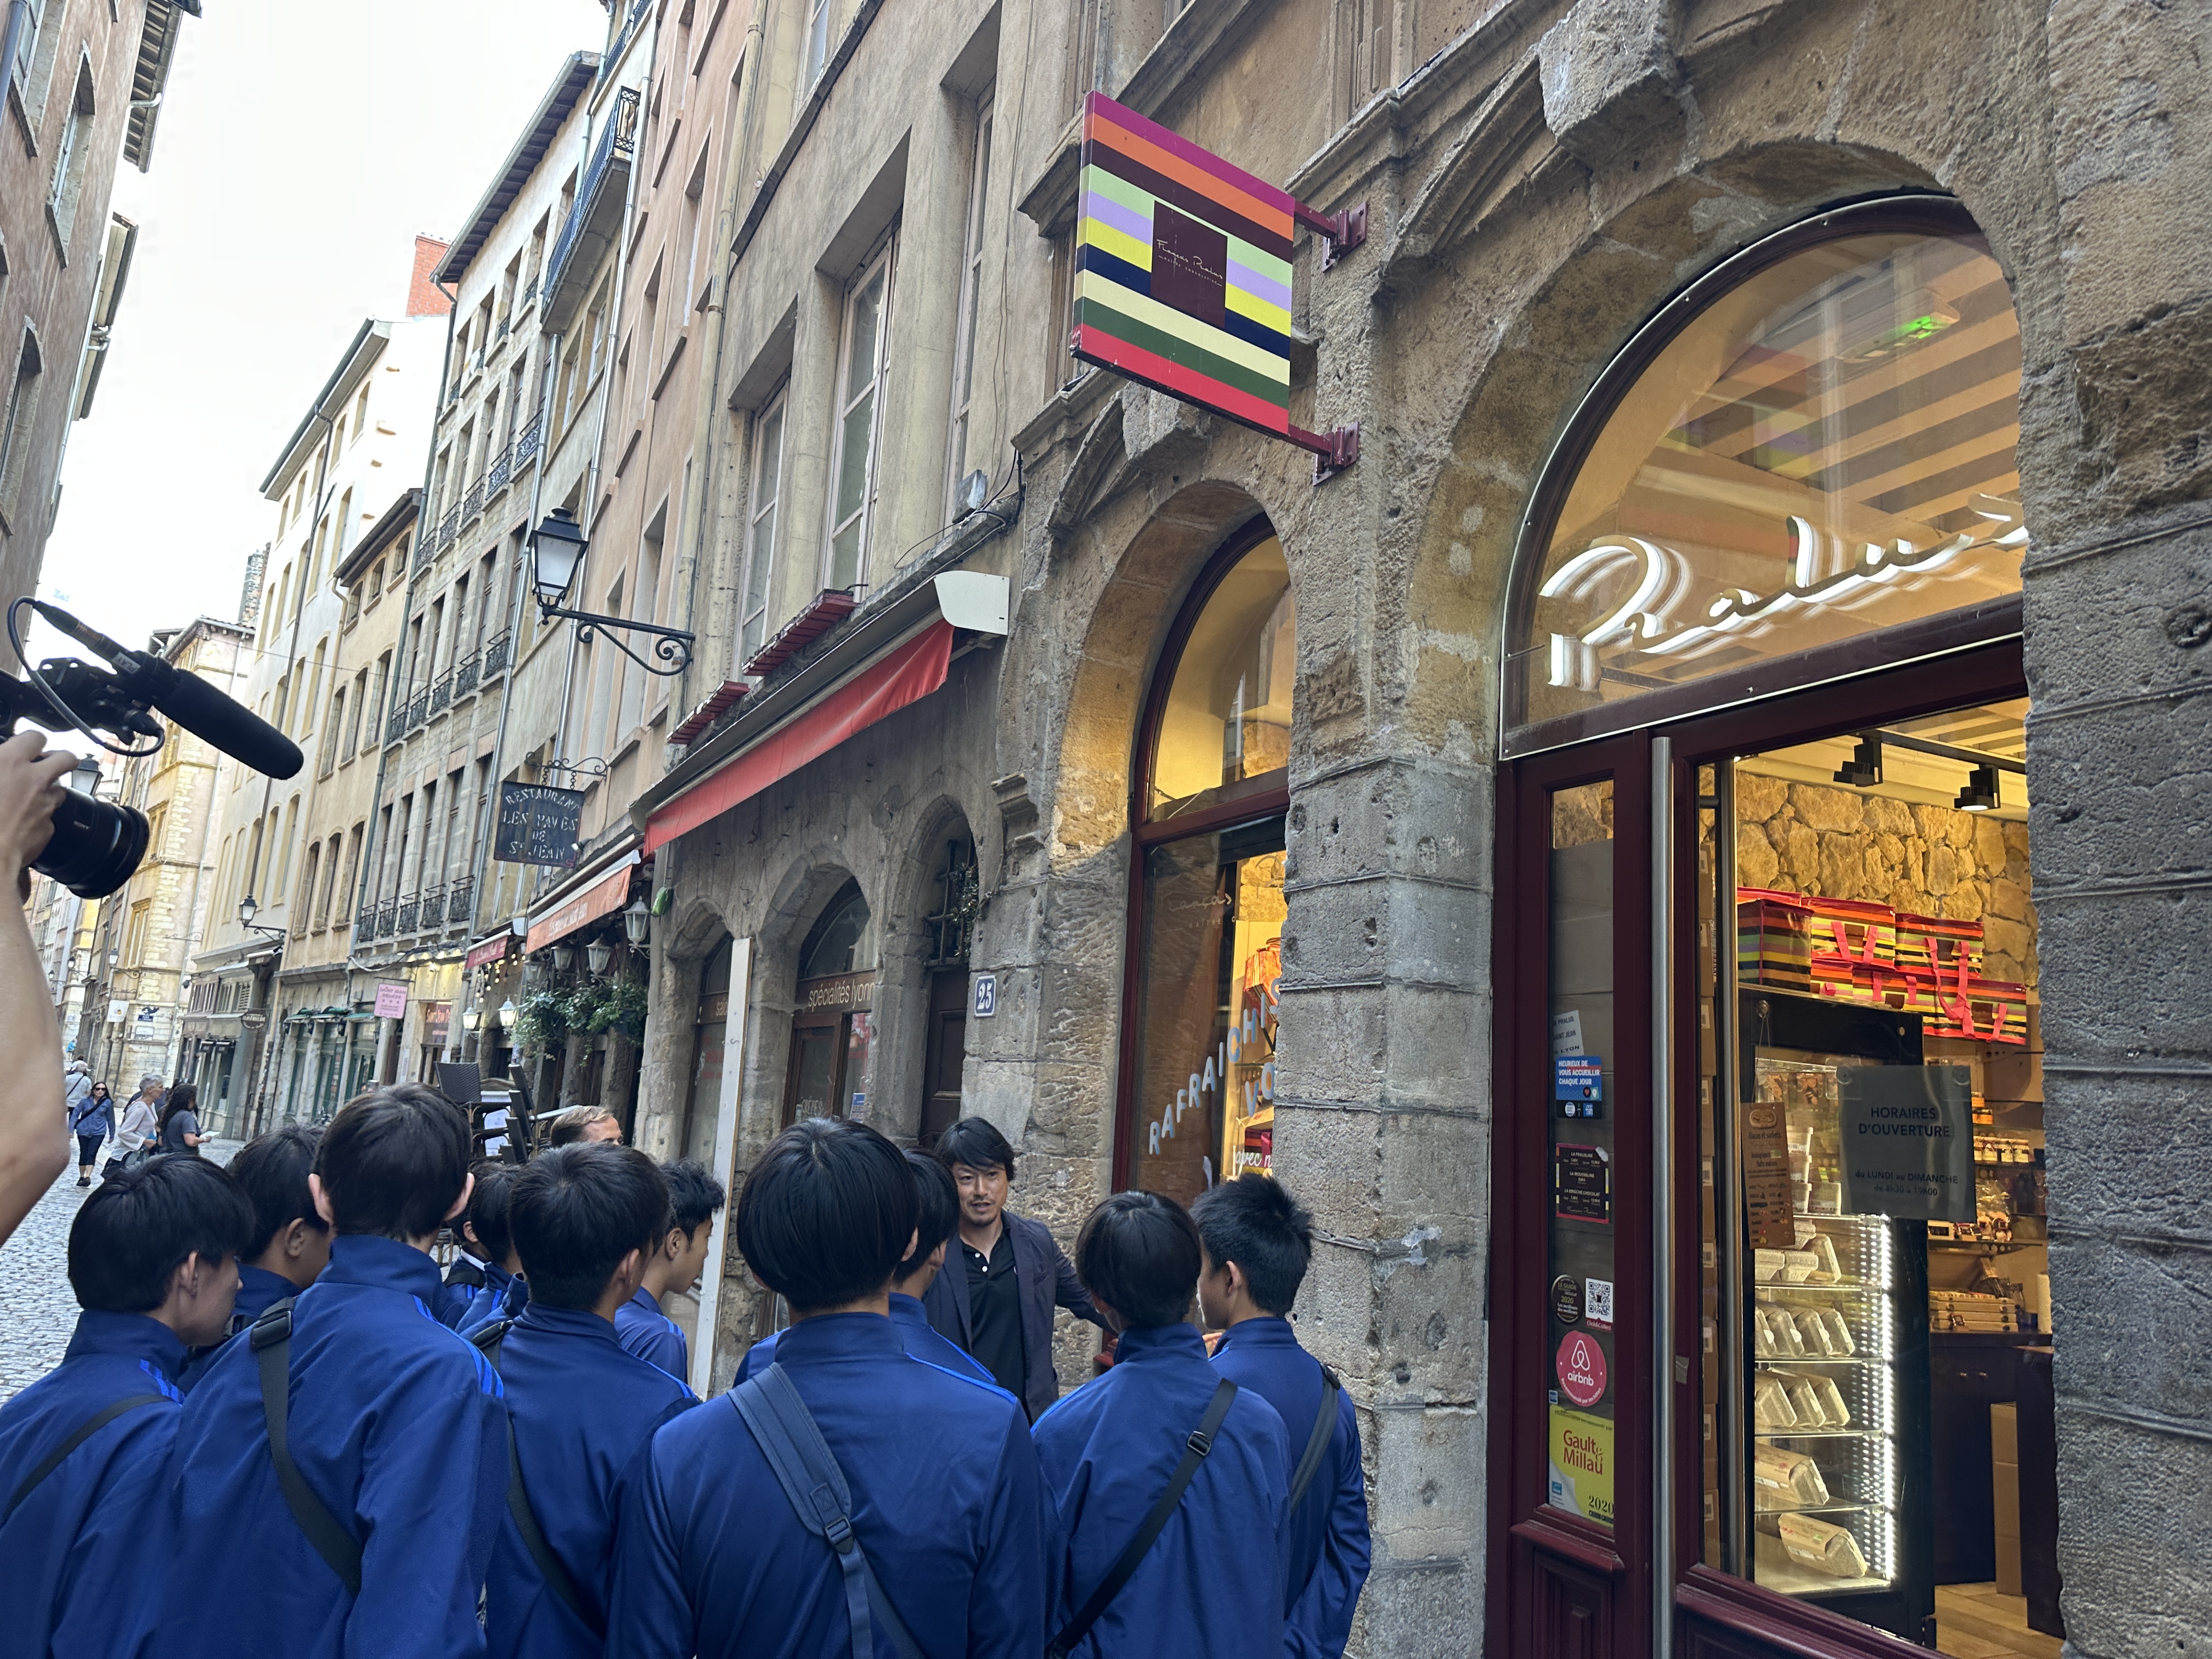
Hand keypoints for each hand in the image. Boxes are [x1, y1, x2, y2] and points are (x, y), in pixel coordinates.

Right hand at [0, 732, 75, 880]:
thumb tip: (2, 757)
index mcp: (10, 762)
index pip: (35, 737)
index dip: (31, 740)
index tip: (25, 745)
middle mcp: (34, 781)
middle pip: (66, 758)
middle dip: (59, 759)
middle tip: (46, 764)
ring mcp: (45, 805)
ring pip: (60, 789)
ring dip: (48, 790)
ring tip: (30, 795)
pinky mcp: (48, 828)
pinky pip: (49, 818)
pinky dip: (39, 817)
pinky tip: (23, 821)